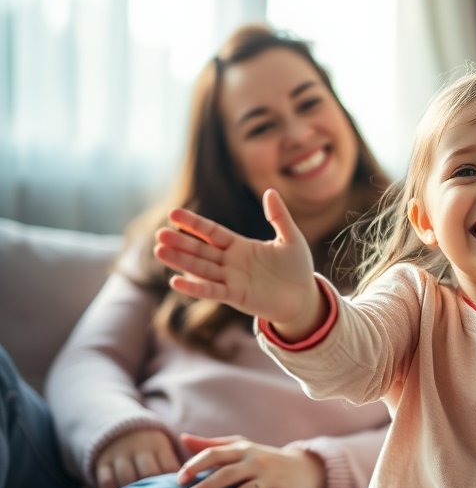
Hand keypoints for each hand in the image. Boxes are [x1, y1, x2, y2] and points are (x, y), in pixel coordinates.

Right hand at [94, 428, 180, 487]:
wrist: (121, 430)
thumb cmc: (151, 449)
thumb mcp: (164, 450)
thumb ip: (173, 467)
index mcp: (159, 445)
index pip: (168, 467)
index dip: (173, 485)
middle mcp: (139, 449)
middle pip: (148, 473)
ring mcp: (120, 456)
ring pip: (127, 479)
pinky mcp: (103, 463)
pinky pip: (106, 482)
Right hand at [153, 188, 323, 340]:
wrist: (305, 297)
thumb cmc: (297, 268)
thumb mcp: (290, 238)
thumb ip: (279, 216)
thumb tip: (270, 191)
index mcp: (239, 246)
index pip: (211, 232)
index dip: (194, 224)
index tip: (174, 213)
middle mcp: (230, 262)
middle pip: (200, 250)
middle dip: (180, 242)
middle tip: (159, 234)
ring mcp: (231, 280)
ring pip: (201, 269)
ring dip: (180, 261)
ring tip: (159, 252)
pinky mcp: (236, 296)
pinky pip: (211, 291)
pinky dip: (195, 287)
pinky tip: (176, 280)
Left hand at [176, 433, 326, 487]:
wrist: (305, 467)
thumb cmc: (264, 458)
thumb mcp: (242, 446)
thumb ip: (213, 445)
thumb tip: (184, 438)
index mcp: (242, 449)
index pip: (216, 453)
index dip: (196, 465)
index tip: (180, 479)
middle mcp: (256, 462)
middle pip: (228, 473)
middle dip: (207, 486)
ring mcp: (270, 478)